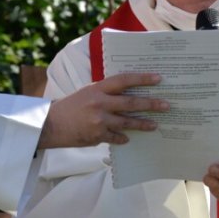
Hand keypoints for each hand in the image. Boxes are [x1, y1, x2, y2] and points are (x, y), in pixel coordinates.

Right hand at [38, 72, 167, 147]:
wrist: (51, 124)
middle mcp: (100, 103)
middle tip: (166, 105)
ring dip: (142, 124)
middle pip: (130, 103)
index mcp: (98, 88)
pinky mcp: (97, 136)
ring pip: (127, 122)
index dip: (142, 78)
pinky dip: (123, 138)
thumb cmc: (71, 106)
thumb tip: (128, 92)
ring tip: (154, 125)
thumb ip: (106, 92)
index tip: (158, 79)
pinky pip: (116, 137)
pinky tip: (129, 138)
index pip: (124, 80)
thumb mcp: (88, 92)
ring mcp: (99, 120)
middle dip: (150, 104)